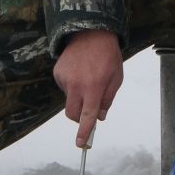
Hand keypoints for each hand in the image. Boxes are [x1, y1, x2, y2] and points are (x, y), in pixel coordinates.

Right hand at [53, 30, 122, 147]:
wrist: (90, 31)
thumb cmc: (107, 54)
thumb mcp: (116, 78)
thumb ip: (108, 99)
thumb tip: (100, 117)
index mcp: (94, 87)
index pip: (88, 116)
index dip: (84, 131)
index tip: (81, 143)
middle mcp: (77, 85)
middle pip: (72, 113)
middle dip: (78, 118)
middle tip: (88, 109)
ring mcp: (65, 79)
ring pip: (69, 99)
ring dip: (77, 96)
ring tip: (87, 77)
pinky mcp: (58, 73)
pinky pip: (64, 87)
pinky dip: (71, 85)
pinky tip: (79, 71)